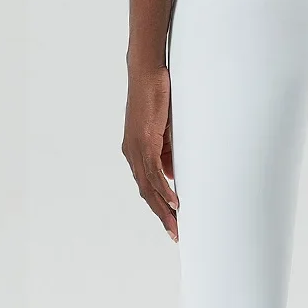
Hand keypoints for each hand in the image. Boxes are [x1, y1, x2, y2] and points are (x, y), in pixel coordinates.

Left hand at [123, 64, 177, 240]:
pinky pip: (154, 172)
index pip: (146, 186)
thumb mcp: (166, 131)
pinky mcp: (144, 141)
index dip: (158, 206)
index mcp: (135, 152)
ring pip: (149, 186)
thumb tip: (173, 173)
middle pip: (146, 192)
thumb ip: (168, 152)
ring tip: (176, 226)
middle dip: (161, 215)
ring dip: (163, 208)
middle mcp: (132, 153)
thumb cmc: (158, 97)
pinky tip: (174, 202)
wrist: (147, 73)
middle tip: (175, 234)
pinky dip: (164, 189)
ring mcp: (136, 148)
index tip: (171, 222)